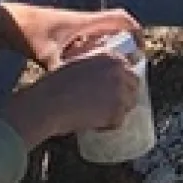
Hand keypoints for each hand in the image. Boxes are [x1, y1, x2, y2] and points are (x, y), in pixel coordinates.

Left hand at [0, 3, 142, 70]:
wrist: (8, 21)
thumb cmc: (28, 32)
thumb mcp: (47, 55)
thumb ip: (62, 72)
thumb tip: (73, 92)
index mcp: (85, 22)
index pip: (121, 19)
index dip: (136, 31)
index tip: (140, 50)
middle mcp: (83, 22)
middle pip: (115, 28)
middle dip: (126, 45)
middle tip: (129, 66)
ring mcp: (75, 28)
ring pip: (101, 36)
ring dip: (110, 50)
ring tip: (113, 72)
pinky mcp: (66, 35)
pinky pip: (89, 42)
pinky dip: (94, 53)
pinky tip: (89, 71)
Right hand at [0, 51, 141, 147]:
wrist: (48, 103)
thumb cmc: (54, 85)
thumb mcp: (77, 64)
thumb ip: (95, 67)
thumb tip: (104, 78)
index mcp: (109, 56)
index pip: (128, 69)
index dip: (121, 82)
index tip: (112, 91)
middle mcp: (118, 70)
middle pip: (134, 86)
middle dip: (123, 96)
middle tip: (107, 106)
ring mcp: (120, 91)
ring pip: (128, 105)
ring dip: (116, 111)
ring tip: (96, 115)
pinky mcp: (116, 110)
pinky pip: (118, 122)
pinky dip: (107, 126)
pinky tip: (91, 123)